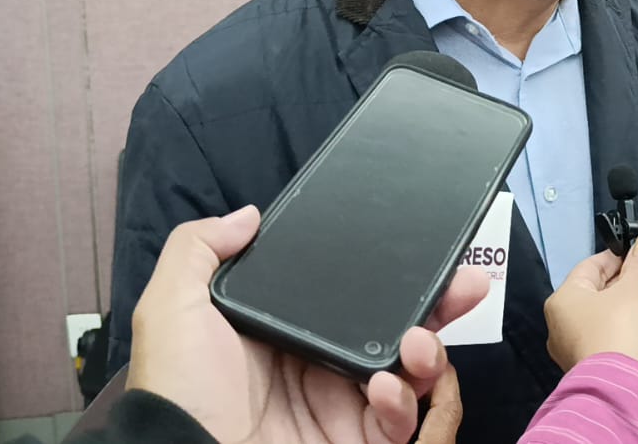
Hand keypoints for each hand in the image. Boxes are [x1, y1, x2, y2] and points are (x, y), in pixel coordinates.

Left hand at [126, 206, 489, 442]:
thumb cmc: (176, 389)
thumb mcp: (172, 306)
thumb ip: (200, 247)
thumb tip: (249, 214)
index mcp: (288, 329)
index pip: (354, 294)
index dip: (392, 274)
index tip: (425, 252)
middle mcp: (321, 365)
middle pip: (397, 329)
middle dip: (438, 306)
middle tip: (464, 285)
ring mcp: (341, 408)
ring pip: (412, 374)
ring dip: (428, 354)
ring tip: (417, 344)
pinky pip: (398, 423)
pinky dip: (402, 405)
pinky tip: (382, 389)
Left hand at [544, 234, 637, 370]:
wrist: (619, 387)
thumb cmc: (617, 329)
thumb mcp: (630, 293)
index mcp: (566, 298)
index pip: (593, 267)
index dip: (621, 256)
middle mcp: (568, 320)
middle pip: (610, 290)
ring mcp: (584, 344)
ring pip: (619, 314)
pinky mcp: (601, 362)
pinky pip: (621, 336)